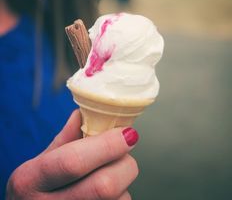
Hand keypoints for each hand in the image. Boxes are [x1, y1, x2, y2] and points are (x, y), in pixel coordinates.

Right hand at [6, 110, 138, 199]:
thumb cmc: (36, 189)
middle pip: (104, 186)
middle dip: (124, 163)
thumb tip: (84, 113)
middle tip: (124, 151)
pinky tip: (107, 193)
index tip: (127, 133)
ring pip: (119, 199)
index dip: (106, 145)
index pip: (74, 161)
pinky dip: (122, 195)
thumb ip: (65, 137)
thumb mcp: (42, 161)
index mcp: (31, 180)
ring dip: (124, 181)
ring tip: (109, 174)